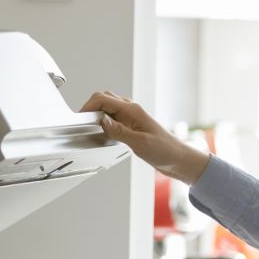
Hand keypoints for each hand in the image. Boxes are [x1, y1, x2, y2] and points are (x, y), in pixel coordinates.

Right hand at [80, 91, 210, 183]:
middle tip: (83, 122)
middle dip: (91, 107)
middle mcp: (132, 111)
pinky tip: (104, 132)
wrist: (178, 159)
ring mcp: (132, 118)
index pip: (104, 100)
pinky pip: (114, 118)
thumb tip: (102, 122)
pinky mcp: (132, 127)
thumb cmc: (165, 150)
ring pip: (109, 107)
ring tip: (91, 126)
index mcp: (133, 111)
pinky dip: (105, 121)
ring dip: (98, 113)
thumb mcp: (139, 143)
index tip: (80, 118)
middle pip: (105, 99)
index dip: (89, 106)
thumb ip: (119, 132)